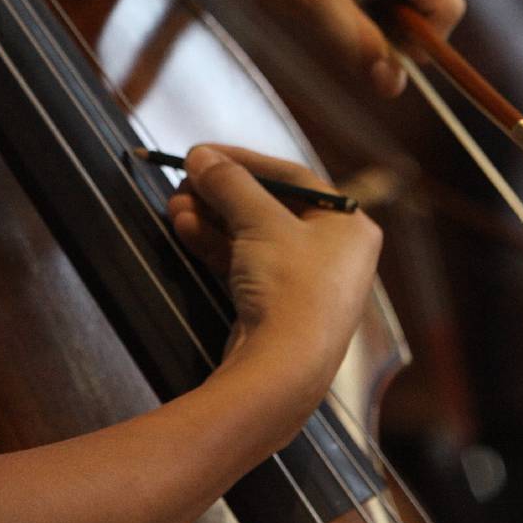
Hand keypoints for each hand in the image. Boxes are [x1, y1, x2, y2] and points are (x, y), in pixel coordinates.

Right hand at [166, 143, 381, 401]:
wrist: (284, 369)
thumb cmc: (291, 285)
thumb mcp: (260, 221)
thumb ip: (230, 183)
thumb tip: (200, 155)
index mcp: (348, 224)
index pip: (292, 177)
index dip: (244, 160)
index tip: (204, 153)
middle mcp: (333, 251)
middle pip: (267, 206)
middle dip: (220, 194)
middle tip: (183, 182)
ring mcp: (304, 282)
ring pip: (250, 236)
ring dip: (211, 217)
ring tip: (174, 204)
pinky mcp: (277, 306)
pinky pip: (244, 263)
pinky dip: (215, 244)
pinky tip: (183, 227)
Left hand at [202, 0, 464, 99]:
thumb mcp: (317, 8)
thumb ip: (362, 47)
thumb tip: (394, 86)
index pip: (446, 8)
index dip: (422, 44)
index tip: (378, 56)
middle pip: (432, 4)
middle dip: (397, 31)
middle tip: (342, 28)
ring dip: (381, 18)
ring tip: (332, 7)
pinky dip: (373, 3)